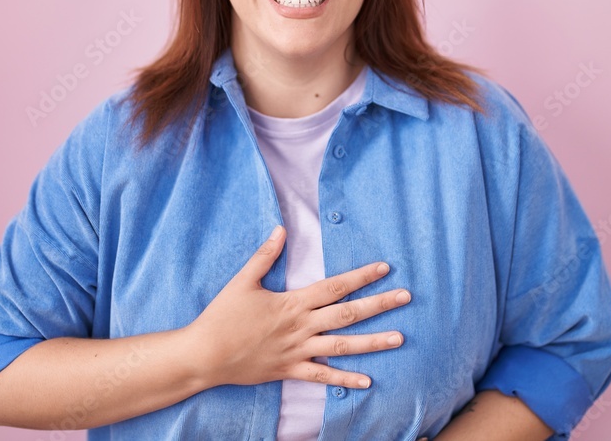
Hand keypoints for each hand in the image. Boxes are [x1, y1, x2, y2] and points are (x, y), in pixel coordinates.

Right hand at [187, 225, 410, 389]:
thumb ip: (265, 256)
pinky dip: (344, 379)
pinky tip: (367, 381)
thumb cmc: (222, 316)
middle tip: (405, 297)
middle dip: (379, 304)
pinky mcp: (290, 371)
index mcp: (292, 302)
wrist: (205, 354)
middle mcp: (301, 326)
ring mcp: (298, 350)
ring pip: (342, 346)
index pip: (334, 286)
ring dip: (373, 342)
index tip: (384, 268)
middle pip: (347, 313)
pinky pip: (322, 376)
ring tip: (399, 338)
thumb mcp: (242, 281)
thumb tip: (281, 229)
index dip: (361, 277)